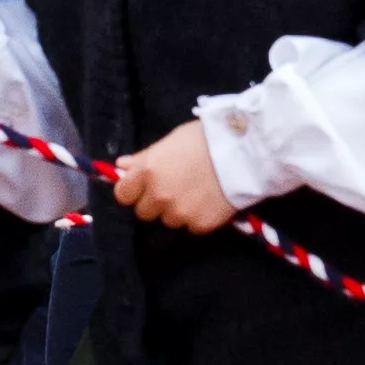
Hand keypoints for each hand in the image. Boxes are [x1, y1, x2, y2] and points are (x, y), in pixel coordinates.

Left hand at [111, 120, 233, 231]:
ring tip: (196, 192)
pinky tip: (209, 200)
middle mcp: (159, 196)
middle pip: (144, 212)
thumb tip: (121, 166)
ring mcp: (179, 213)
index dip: (132, 191)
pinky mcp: (200, 225)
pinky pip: (191, 226)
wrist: (243, 152)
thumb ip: (144, 157)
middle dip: (155, 202)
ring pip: (168, 220)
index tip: (143, 187)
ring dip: (177, 211)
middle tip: (174, 188)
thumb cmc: (204, 138)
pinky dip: (197, 217)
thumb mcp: (170, 141)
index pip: (123, 195)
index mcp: (147, 172)